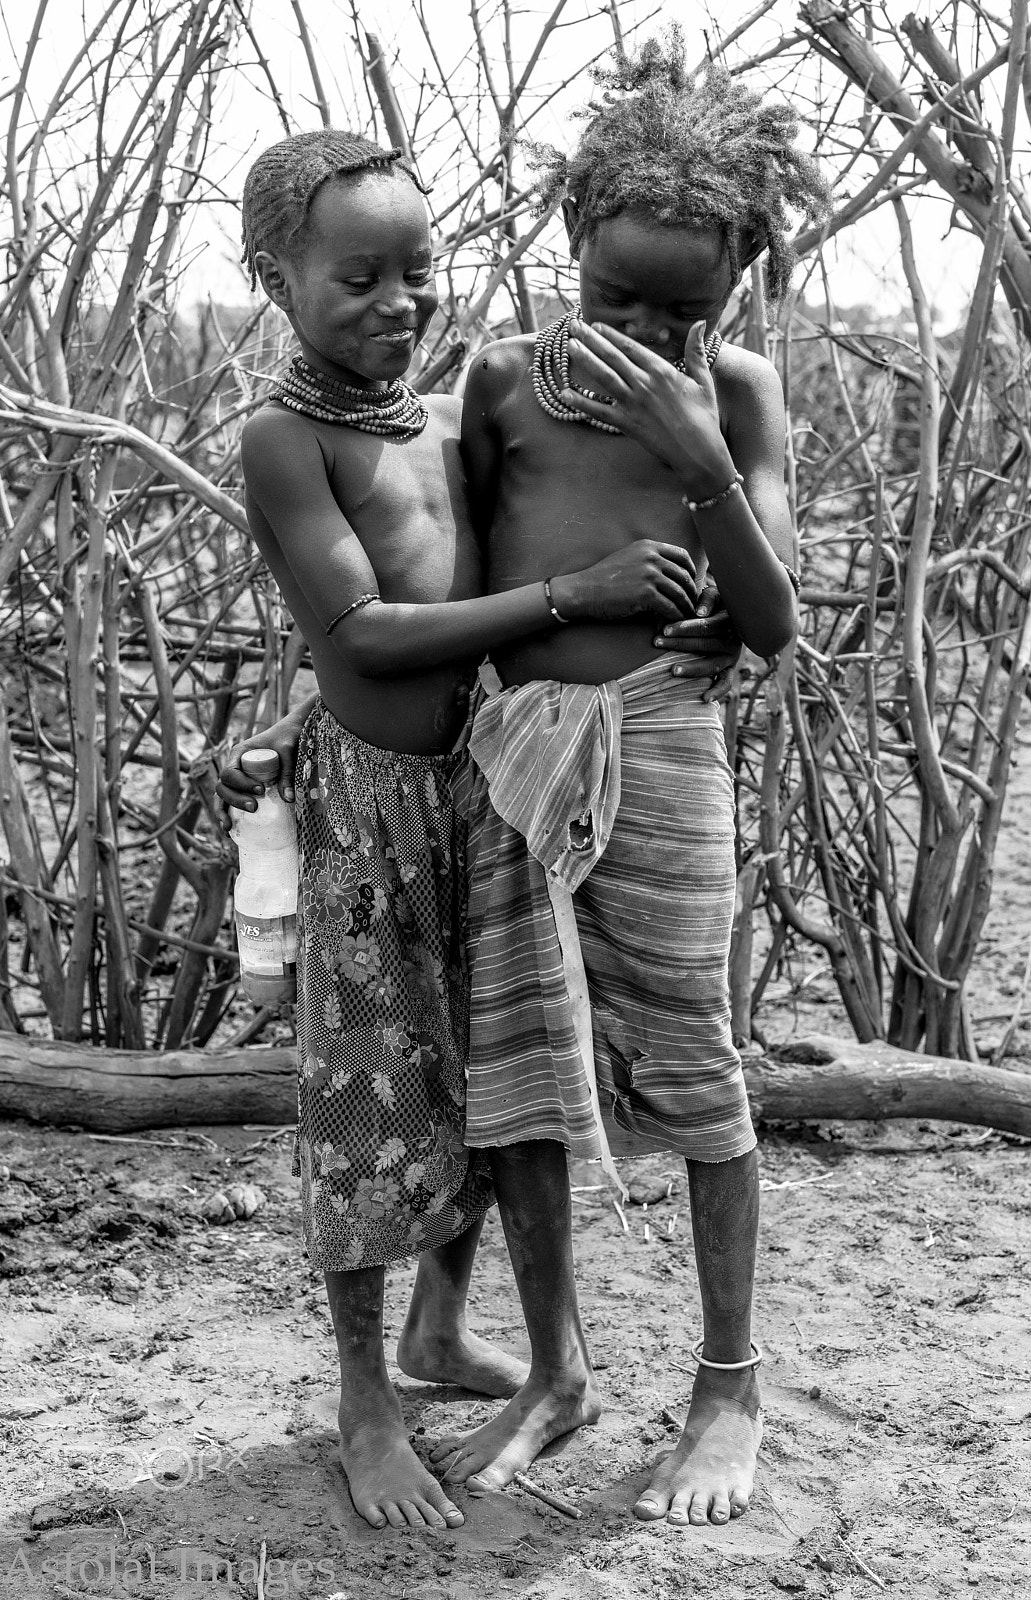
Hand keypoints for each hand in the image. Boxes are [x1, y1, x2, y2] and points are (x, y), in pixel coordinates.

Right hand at [215, 712, 306, 831]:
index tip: (260, 790)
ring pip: (222, 796)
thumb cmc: (289, 736)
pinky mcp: (245, 787)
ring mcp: (238, 778)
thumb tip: (288, 799)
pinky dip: (227, 815)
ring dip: (223, 811)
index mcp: (239, 753)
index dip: (241, 784)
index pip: (230, 772)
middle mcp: (234, 766)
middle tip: (254, 808)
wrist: (292, 732)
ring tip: (229, 828)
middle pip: (223, 786)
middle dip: (234, 799)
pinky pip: (230, 801)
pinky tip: (229, 831)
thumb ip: (288, 770)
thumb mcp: (288, 749)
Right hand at [552, 539, 697, 622]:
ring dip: (685, 607)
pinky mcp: (646, 594)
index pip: (681, 555)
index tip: (691, 582)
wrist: (584, 590)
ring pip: (679, 593)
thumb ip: (648, 559)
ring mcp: (649, 575)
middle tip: (692, 603)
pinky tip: (675, 622)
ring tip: (686, 615)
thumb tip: (667, 569)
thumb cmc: (603, 578)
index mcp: (648, 546)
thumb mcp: (628, 557)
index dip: (691, 570)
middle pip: (683, 576)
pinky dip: (675, 616)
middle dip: (691, 592)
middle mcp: (651, 558)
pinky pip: (669, 607)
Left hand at [564, 319, 733, 493]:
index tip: (596, 324)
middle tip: (573, 326)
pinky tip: (564, 393)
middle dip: (591, 339)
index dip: (611, 334)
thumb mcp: (703, 380)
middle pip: (612, 356)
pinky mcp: (627, 424)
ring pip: (603, 377)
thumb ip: (696, 351)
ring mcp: (633, 404)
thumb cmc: (704, 416)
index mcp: (662, 370)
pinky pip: (599, 411)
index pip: (630, 346)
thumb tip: (700, 324)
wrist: (699, 452)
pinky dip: (581, 403)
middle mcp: (644, 383)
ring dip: (584, 360)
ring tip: (569, 347)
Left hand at [652, 583, 741, 702]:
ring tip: (673, 670)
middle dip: (679, 644)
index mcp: (729, 622)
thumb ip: (707, 599)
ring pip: (712, 665)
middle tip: (657, 642)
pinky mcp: (730, 669)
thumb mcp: (715, 594)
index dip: (685, 628)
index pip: (706, 626)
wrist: (733, 614)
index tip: (665, 629)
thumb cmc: (717, 603)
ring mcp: (732, 657)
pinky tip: (705, 699)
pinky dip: (718, 691)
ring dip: (692, 669)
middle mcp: (732, 641)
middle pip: (705, 645)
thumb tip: (699, 613)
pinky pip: (726, 683)